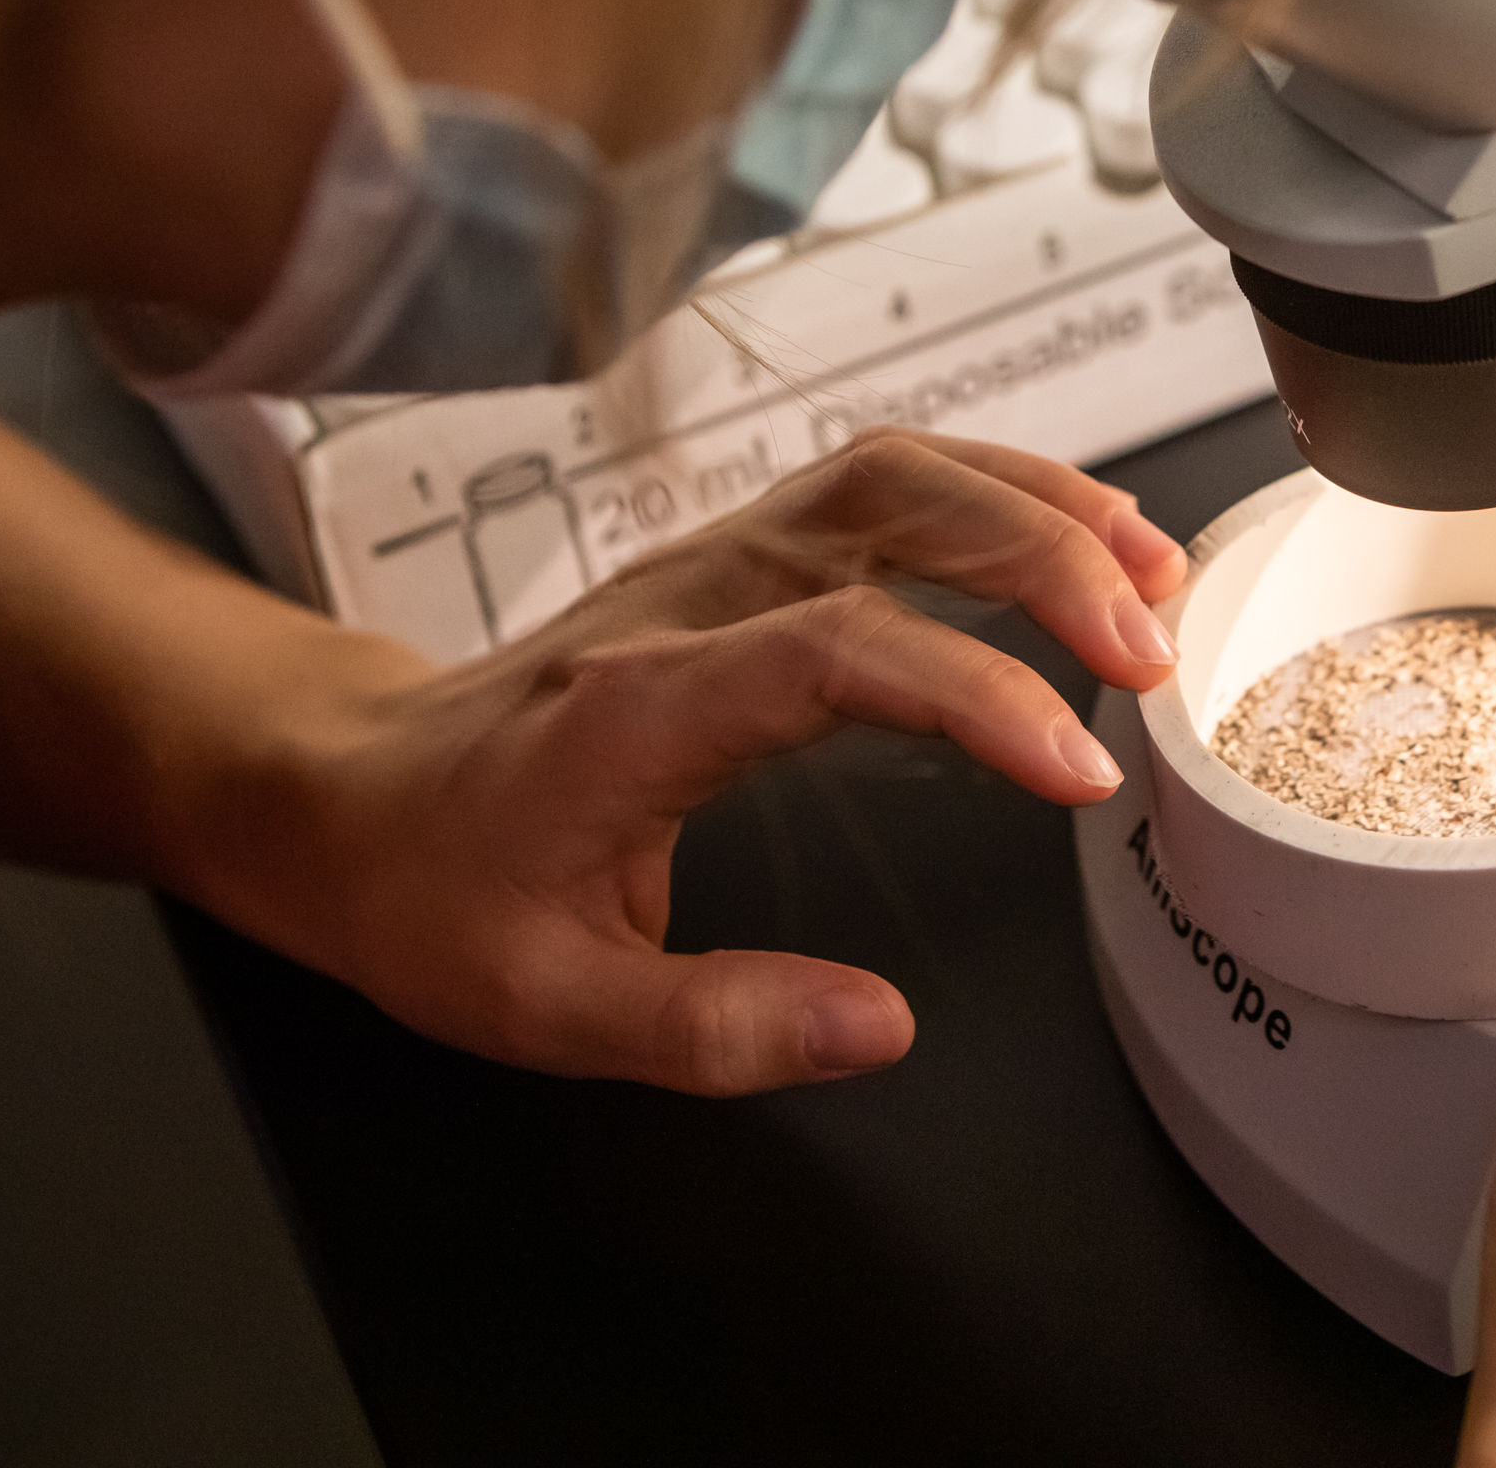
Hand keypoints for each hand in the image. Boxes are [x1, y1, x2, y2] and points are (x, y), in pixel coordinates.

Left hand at [179, 428, 1185, 1096]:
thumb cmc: (437, 888)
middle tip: (1154, 652)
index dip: (974, 692)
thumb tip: (878, 1027)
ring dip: (1038, 503)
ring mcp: (714, 557)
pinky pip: (886, 480)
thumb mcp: (548, 1005)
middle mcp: (688, 597)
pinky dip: (999, 491)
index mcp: (643, 700)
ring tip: (1153, 571)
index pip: (836, 650)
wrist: (341, 791)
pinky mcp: (739, 554)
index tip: (1076, 766)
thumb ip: (715, 1025)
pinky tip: (1074, 536)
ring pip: (897, 469)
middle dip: (1044, 560)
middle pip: (888, 509)